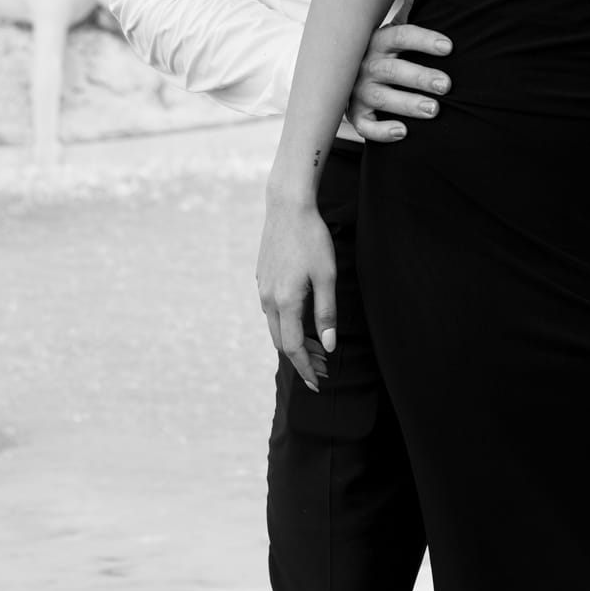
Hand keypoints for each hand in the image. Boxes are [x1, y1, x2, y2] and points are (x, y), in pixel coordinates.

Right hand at [256, 196, 336, 391]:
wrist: (287, 207)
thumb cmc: (312, 239)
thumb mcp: (327, 276)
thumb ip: (327, 313)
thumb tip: (328, 346)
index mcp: (285, 302)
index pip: (293, 348)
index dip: (306, 368)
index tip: (318, 383)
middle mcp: (269, 299)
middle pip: (281, 342)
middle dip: (302, 358)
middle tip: (322, 369)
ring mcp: (262, 288)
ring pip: (275, 326)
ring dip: (293, 340)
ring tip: (315, 345)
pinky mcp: (262, 277)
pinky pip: (271, 310)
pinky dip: (286, 323)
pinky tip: (300, 318)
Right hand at [346, 22, 450, 140]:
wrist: (343, 71)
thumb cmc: (382, 48)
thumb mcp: (394, 24)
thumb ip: (412, 2)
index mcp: (378, 39)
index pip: (400, 35)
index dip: (424, 40)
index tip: (449, 46)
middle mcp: (366, 64)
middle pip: (393, 70)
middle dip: (420, 77)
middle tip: (447, 84)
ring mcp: (358, 90)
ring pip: (381, 98)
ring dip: (408, 104)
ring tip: (434, 109)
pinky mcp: (355, 114)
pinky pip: (364, 126)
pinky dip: (381, 131)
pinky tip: (402, 132)